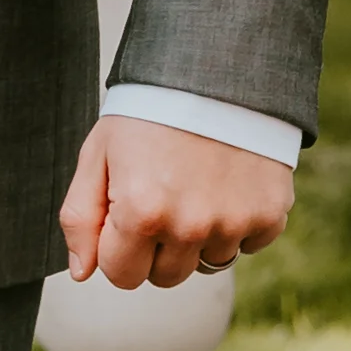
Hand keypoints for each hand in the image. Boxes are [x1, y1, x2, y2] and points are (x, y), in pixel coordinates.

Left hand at [59, 114, 292, 290]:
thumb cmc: (148, 114)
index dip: (117, 248)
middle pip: (165, 277)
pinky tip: (225, 184)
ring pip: (207, 264)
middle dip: (155, 247)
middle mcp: (190, 225)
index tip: (124, 213)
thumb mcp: (98, 155)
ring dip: (197, 237)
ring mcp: (234, 223)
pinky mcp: (269, 215)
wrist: (215, 72)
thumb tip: (82, 273)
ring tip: (193, 186)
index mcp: (141, 213)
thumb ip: (81, 218)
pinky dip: (236, 224)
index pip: (121, 276)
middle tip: (160, 196)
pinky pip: (246, 246)